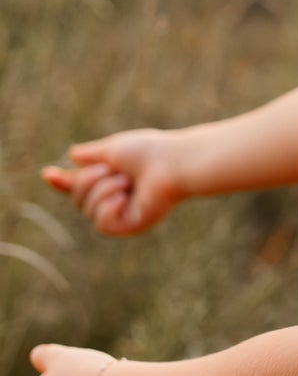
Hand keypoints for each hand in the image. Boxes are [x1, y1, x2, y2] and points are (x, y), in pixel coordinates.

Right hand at [41, 129, 185, 235]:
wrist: (172, 163)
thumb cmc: (148, 152)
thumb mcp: (113, 149)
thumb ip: (92, 155)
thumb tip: (73, 155)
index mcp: (111, 178)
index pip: (81, 185)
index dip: (62, 182)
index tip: (47, 173)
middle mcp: (116, 197)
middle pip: (78, 200)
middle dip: (88, 181)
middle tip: (112, 170)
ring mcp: (123, 213)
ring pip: (87, 211)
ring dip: (102, 191)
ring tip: (126, 181)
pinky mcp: (132, 226)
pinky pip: (103, 224)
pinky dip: (108, 207)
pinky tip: (123, 197)